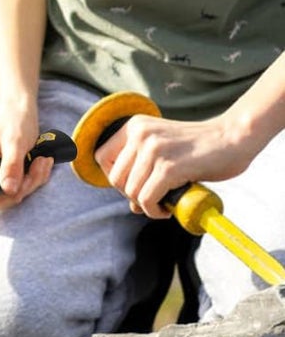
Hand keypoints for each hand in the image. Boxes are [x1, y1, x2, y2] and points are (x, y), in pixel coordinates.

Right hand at [0, 93, 54, 214]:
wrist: (22, 112)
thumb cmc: (14, 121)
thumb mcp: (15, 141)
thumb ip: (11, 166)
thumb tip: (8, 190)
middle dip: (12, 193)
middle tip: (31, 175)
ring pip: (7, 197)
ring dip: (28, 184)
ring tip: (41, 162)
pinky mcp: (5, 178)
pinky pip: (18, 190)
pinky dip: (34, 181)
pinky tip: (41, 163)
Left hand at [95, 110, 258, 218]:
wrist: (234, 137)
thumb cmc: (200, 147)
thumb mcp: (164, 149)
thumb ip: (143, 169)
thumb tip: (131, 205)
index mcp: (135, 126)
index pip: (102, 157)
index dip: (114, 178)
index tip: (133, 186)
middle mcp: (140, 134)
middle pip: (115, 178)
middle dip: (131, 195)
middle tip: (152, 198)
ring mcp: (154, 149)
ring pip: (131, 191)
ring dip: (146, 205)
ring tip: (163, 204)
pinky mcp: (169, 167)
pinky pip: (147, 198)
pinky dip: (154, 210)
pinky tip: (167, 209)